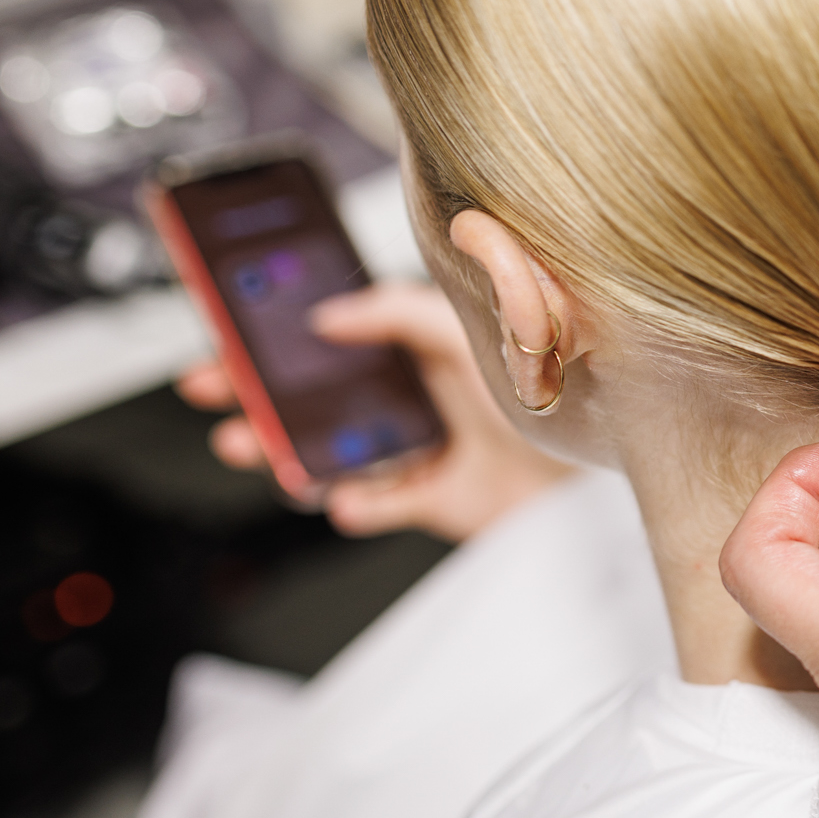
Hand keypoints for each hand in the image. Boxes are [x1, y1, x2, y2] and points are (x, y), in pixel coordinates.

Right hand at [176, 281, 575, 540]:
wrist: (604, 439)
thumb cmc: (548, 371)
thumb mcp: (467, 323)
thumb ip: (400, 311)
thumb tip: (332, 312)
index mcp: (413, 347)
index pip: (329, 338)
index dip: (277, 340)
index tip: (228, 337)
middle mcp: (412, 394)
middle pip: (315, 397)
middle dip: (258, 395)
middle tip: (214, 390)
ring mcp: (419, 445)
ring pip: (333, 452)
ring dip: (285, 451)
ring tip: (252, 446)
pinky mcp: (436, 494)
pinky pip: (381, 503)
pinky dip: (359, 505)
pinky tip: (349, 500)